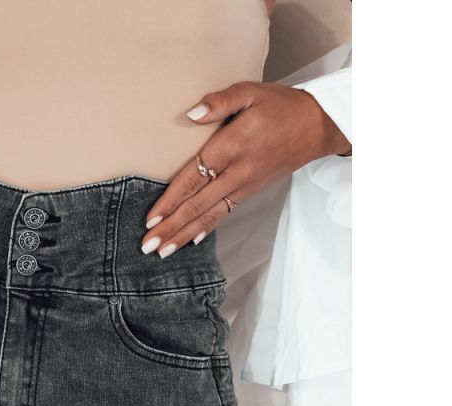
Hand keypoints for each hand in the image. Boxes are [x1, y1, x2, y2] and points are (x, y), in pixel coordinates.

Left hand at [141, 81, 351, 256]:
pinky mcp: (251, 190)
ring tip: (163, 251)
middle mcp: (237, 171)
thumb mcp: (251, 92)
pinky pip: (225, 213)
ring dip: (184, 235)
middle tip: (147, 246)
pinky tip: (192, 241)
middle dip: (171, 227)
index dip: (170, 201)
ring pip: (209, 214)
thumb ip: (220, 101)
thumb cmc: (281, 105)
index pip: (193, 179)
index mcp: (231, 146)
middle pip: (197, 205)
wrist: (319, 125)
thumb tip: (190, 114)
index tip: (151, 219)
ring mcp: (245, 184)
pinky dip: (207, 228)